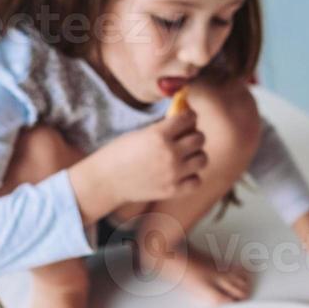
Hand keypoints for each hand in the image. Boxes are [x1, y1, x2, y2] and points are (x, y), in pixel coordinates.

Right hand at [92, 104, 206, 204]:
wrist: (106, 180)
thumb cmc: (120, 153)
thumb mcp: (141, 134)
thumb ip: (164, 128)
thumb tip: (186, 119)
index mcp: (159, 134)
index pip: (188, 118)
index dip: (190, 117)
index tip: (188, 119)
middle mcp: (169, 153)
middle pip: (200, 139)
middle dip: (194, 136)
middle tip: (187, 139)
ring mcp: (173, 173)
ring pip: (202, 159)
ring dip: (196, 156)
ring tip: (186, 157)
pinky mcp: (172, 190)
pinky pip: (196, 181)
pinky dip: (192, 177)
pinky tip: (183, 174)